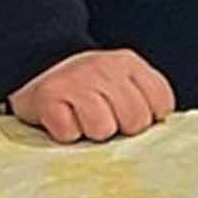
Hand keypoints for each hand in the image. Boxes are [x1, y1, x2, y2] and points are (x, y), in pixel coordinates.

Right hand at [7, 47, 174, 143]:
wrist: (36, 70)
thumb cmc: (86, 87)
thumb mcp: (121, 82)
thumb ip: (143, 98)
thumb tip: (161, 129)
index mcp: (129, 64)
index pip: (161, 103)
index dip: (149, 119)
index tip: (131, 117)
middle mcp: (105, 68)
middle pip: (135, 121)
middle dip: (120, 128)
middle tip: (103, 118)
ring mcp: (77, 80)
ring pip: (103, 129)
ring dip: (91, 132)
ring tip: (82, 119)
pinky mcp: (49, 97)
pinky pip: (69, 133)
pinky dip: (65, 134)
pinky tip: (62, 119)